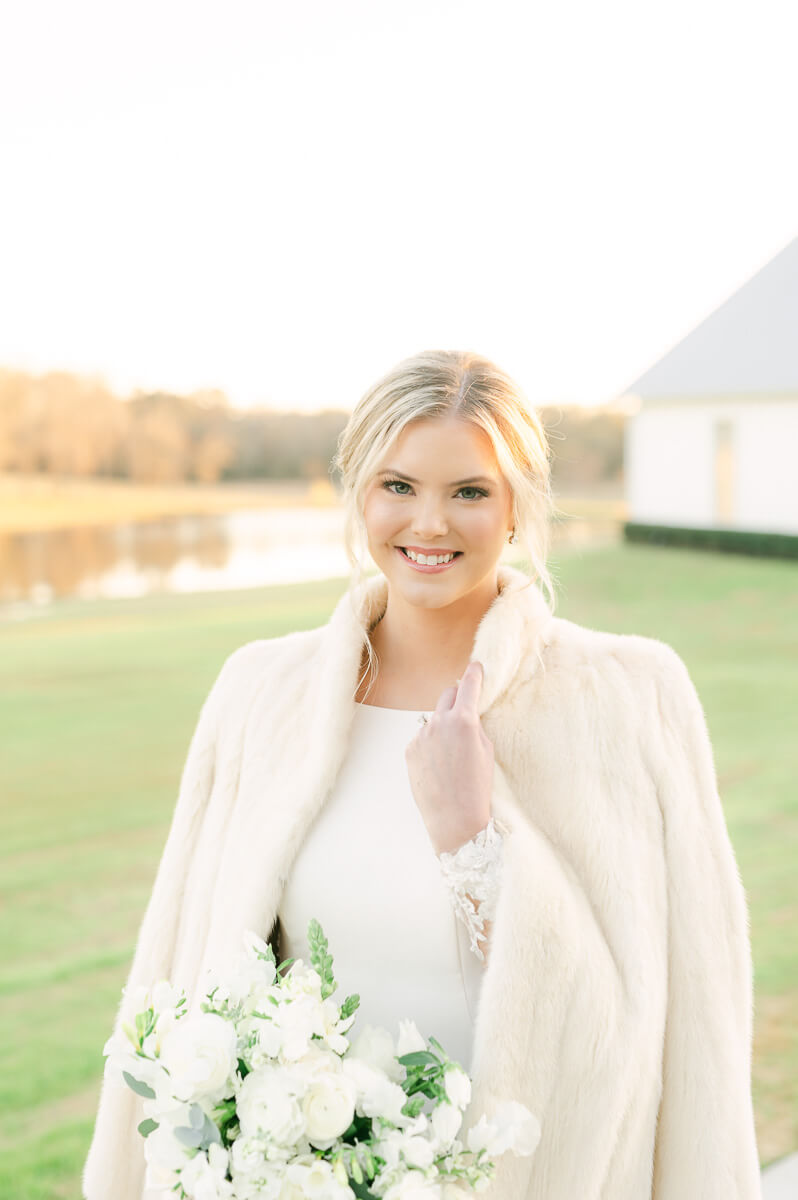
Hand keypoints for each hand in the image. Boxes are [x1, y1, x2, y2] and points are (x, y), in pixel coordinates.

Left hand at [405, 660, 493, 856]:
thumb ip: (475, 726)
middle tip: (466, 708)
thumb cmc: (477, 788)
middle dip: (458, 697)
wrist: (453, 819)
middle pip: (448, 695)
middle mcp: (439, 723)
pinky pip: (423, 738)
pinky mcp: (410, 750)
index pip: (468, 685)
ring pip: (435, 719)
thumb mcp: (487, 752)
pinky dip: (432, 744)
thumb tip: (467, 715)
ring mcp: (421, 736)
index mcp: (464, 721)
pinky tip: (440, 766)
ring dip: (444, 726)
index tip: (476, 667)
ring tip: (453, 755)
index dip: (474, 674)